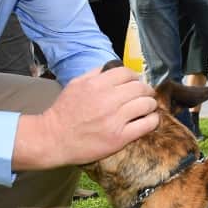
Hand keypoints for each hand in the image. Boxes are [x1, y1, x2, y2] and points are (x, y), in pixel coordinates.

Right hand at [16, 66, 158, 168]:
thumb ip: (95, 74)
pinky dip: (153, 120)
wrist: (54, 139)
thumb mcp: (75, 85)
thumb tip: (113, 67)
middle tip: (147, 95)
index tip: (135, 83)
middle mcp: (108, 100)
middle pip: (139, 88)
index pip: (126, 73)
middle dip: (146, 90)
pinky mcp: (120, 137)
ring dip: (151, 104)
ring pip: (146, 104)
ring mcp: (115, 119)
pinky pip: (146, 125)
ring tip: (148, 107)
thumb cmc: (64, 112)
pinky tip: (151, 120)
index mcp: (96, 85)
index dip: (134, 77)